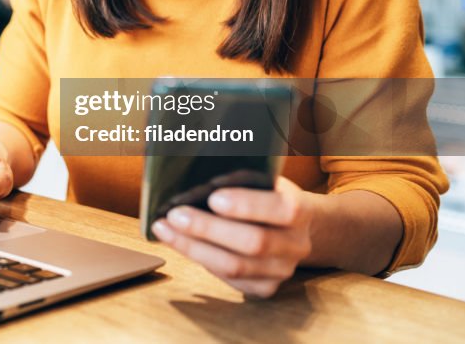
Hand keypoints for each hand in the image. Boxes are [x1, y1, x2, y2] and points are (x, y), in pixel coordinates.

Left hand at [151, 177, 313, 297]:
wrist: (297, 228)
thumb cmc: (268, 196)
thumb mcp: (265, 180)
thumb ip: (243, 179)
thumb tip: (198, 177)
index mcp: (300, 210)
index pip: (281, 209)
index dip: (247, 205)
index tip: (213, 197)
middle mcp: (296, 244)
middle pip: (253, 242)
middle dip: (208, 228)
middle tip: (175, 214)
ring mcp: (282, 270)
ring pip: (235, 266)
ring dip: (193, 247)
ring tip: (165, 229)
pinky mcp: (266, 287)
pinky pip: (229, 279)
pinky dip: (200, 260)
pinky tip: (179, 243)